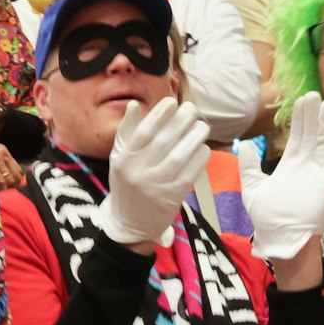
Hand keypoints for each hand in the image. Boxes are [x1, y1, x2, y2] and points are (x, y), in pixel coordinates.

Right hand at [99, 98, 208, 248]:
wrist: (129, 222)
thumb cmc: (127, 183)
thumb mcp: (119, 158)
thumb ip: (127, 131)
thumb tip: (134, 104)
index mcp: (124, 160)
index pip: (143, 132)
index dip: (159, 114)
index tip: (172, 101)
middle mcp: (138, 172)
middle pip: (164, 140)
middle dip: (181, 121)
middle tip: (193, 109)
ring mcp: (156, 186)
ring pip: (180, 155)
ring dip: (195, 137)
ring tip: (202, 126)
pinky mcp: (172, 197)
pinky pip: (191, 173)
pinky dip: (200, 158)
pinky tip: (204, 148)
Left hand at [236, 92, 323, 262]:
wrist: (281, 238)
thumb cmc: (267, 217)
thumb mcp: (252, 187)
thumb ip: (249, 165)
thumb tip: (245, 143)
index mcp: (290, 164)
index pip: (298, 135)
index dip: (300, 118)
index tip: (301, 100)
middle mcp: (307, 165)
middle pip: (312, 134)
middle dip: (313, 115)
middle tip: (315, 95)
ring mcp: (319, 172)